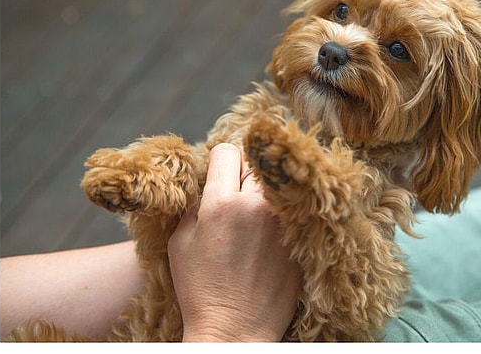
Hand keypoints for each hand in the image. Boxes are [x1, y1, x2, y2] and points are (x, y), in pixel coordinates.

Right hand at [168, 143, 301, 341]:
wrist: (234, 330)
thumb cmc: (201, 290)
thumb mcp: (181, 242)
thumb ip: (195, 205)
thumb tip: (208, 182)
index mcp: (221, 203)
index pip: (227, 151)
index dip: (220, 160)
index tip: (219, 173)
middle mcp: (256, 206)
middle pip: (255, 162)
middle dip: (243, 174)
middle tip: (237, 194)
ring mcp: (283, 222)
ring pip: (278, 183)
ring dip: (266, 191)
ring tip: (257, 211)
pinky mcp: (300, 238)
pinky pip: (294, 208)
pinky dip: (284, 212)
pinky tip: (272, 230)